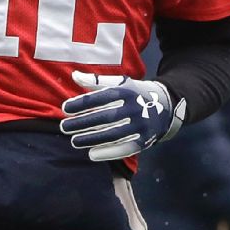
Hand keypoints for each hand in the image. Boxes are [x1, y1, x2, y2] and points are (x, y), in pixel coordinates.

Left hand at [60, 71, 185, 161]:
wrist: (165, 105)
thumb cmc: (134, 93)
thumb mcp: (120, 83)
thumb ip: (96, 81)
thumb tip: (74, 76)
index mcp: (126, 91)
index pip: (99, 98)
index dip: (81, 103)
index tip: (65, 108)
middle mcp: (134, 108)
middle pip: (104, 118)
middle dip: (82, 123)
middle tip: (64, 127)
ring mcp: (141, 125)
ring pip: (112, 135)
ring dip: (91, 139)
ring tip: (74, 141)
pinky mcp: (144, 140)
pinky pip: (124, 149)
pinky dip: (108, 153)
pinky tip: (92, 154)